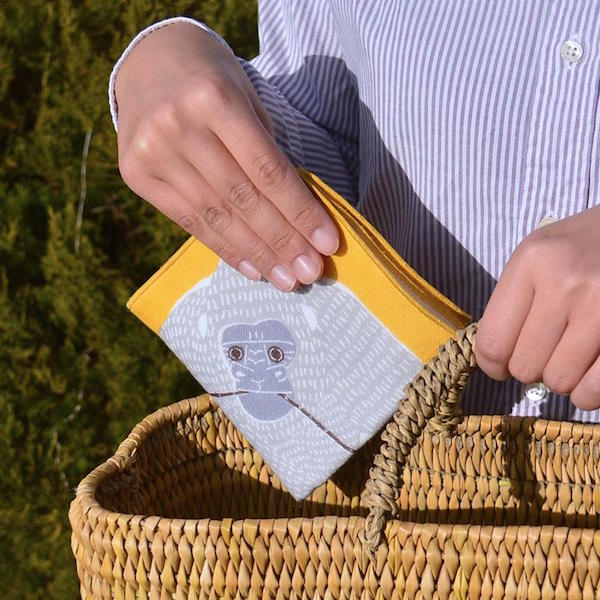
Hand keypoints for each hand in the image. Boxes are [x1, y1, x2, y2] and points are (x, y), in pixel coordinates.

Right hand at [114, 23, 338, 291]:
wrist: (150, 61)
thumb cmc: (213, 82)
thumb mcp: (247, 100)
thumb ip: (267, 154)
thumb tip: (298, 220)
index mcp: (215, 99)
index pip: (268, 170)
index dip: (300, 212)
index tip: (327, 244)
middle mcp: (179, 126)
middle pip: (243, 199)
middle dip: (282, 242)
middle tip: (310, 272)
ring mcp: (153, 152)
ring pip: (217, 217)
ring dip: (257, 254)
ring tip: (286, 279)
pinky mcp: (136, 175)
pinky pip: (190, 222)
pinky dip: (225, 248)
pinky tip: (251, 267)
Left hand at [475, 206, 599, 409]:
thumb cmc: (588, 243)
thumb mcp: (541, 252)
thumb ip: (515, 300)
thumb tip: (497, 360)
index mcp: (533, 261)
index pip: (492, 341)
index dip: (493, 365)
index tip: (502, 367)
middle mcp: (565, 283)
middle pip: (524, 366)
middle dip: (532, 368)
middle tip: (547, 352)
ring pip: (559, 381)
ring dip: (564, 379)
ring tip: (573, 356)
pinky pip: (595, 389)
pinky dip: (589, 392)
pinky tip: (591, 374)